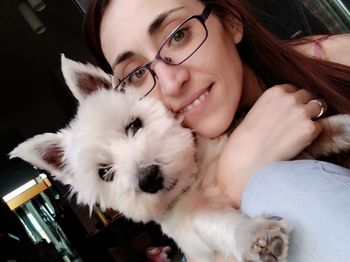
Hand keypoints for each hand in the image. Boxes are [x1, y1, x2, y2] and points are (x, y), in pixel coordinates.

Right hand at [216, 84, 323, 205]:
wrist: (247, 157)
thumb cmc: (246, 139)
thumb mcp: (257, 111)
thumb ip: (274, 105)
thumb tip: (287, 109)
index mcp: (275, 91)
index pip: (293, 90)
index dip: (293, 101)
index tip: (288, 112)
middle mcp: (290, 98)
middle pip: (308, 96)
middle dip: (304, 107)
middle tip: (296, 123)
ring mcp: (301, 112)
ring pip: (318, 108)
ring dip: (311, 118)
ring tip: (298, 132)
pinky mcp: (309, 128)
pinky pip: (319, 127)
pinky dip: (312, 135)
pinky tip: (297, 143)